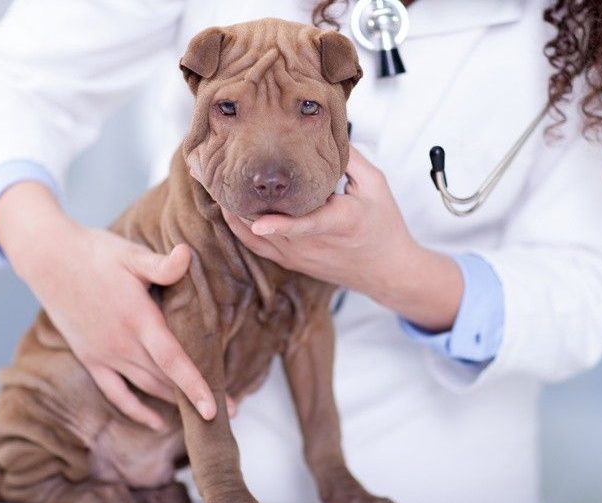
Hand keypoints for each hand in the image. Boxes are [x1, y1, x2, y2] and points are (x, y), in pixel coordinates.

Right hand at [0, 182, 234, 429]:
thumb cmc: (96, 253)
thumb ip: (161, 264)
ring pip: (146, 388)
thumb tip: (188, 254)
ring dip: (174, 404)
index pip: (172, 360)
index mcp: (138, 319)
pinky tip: (157, 422)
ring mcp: (104, 355)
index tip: (214, 409)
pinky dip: (137, 410)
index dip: (194, 385)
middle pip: (165, 380)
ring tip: (202, 417)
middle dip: (196, 398)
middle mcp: (122, 343)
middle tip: (231, 409)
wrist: (50, 260)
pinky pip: (117, 393)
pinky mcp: (91, 359)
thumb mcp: (131, 254)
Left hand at [223, 146, 462, 330]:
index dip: (281, 225)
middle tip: (213, 175)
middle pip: (269, 228)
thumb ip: (350, 159)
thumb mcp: (376, 186)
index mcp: (340, 223)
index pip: (307, 225)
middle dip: (240, 203)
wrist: (387, 271)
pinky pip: (258, 246)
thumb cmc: (384, 226)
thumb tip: (323, 131)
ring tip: (214, 186)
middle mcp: (313, 245)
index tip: (259, 222)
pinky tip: (229, 208)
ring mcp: (300, 257)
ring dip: (236, 213)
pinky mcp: (292, 262)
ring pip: (257, 237)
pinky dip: (241, 228)